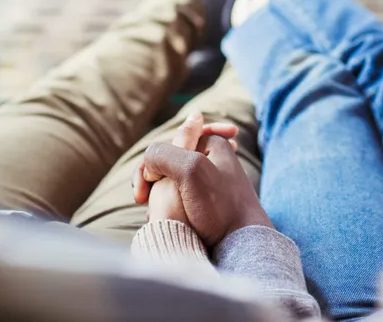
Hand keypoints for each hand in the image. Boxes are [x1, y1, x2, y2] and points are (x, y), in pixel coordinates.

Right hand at [133, 113, 272, 246]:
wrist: (240, 245)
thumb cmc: (219, 207)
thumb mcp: (190, 171)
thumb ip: (164, 154)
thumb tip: (149, 164)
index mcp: (214, 143)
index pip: (174, 137)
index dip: (155, 157)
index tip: (152, 176)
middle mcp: (213, 159)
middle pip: (170, 159)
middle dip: (151, 177)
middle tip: (141, 197)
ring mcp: (208, 181)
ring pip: (170, 179)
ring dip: (156, 193)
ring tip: (152, 213)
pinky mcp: (205, 201)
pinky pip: (177, 195)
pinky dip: (165, 204)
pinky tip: (162, 217)